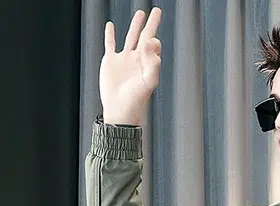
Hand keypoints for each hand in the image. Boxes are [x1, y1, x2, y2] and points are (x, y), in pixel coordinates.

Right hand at [100, 8, 162, 125]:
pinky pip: (110, 44)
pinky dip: (110, 34)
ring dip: (135, 25)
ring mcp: (124, 59)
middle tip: (157, 10)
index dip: (154, 41)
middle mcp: (137, 59)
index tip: (150, 43)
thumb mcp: (149, 82)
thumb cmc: (136, 100)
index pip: (154, 45)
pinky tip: (110, 25)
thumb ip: (153, 63)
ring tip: (141, 13)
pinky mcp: (110, 61)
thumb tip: (151, 42)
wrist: (120, 110)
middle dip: (151, 24)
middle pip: (145, 36)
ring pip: (130, 37)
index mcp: (148, 63)